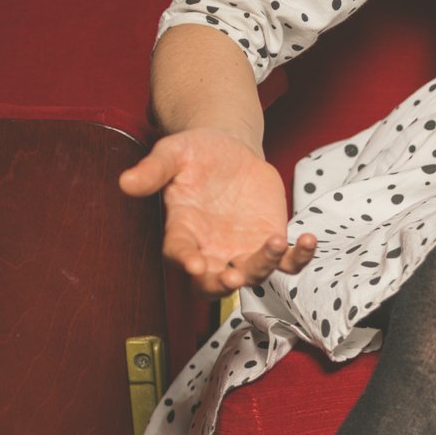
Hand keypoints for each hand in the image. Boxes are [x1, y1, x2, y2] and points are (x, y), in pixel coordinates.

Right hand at [118, 127, 317, 298]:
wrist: (230, 150)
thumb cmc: (196, 154)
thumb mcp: (172, 154)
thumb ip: (153, 170)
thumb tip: (125, 183)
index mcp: (182, 230)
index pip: (179, 253)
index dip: (185, 261)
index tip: (193, 263)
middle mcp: (212, 249)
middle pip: (213, 282)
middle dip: (221, 284)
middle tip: (230, 278)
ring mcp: (244, 250)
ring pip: (254, 274)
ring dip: (264, 265)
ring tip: (275, 242)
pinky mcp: (271, 243)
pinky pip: (289, 262)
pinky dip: (300, 258)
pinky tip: (309, 240)